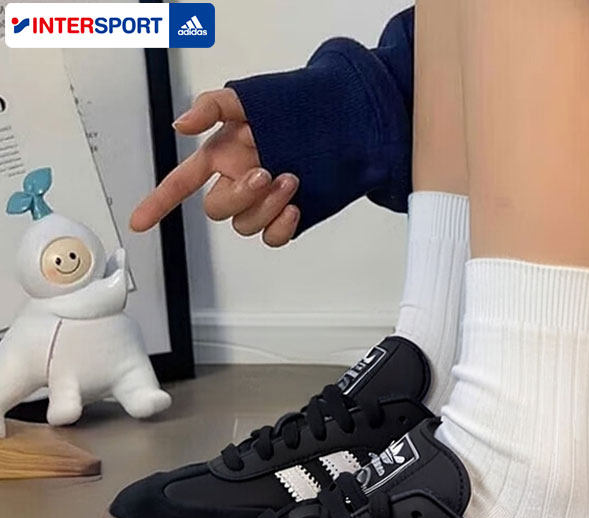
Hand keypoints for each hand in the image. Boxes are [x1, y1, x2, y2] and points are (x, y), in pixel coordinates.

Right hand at [129, 89, 299, 246]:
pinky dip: (281, 227)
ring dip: (266, 205)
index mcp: (222, 156)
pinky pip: (273, 238)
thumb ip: (213, 106)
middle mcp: (238, 181)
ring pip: (245, 225)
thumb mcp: (250, 98)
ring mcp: (262, 201)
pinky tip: (294, 207)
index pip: (181, 182)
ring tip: (289, 179)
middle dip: (240, 194)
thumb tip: (182, 124)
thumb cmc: (295, 108)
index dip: (158, 202)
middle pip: (216, 208)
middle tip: (265, 172)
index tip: (138, 221)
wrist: (340, 122)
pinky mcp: (286, 216)